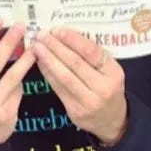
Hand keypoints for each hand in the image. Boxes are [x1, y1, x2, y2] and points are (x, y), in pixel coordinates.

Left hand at [32, 28, 127, 145]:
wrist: (112, 120)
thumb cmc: (108, 87)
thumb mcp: (110, 70)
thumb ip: (93, 55)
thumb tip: (65, 35)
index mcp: (114, 73)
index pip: (92, 52)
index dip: (73, 40)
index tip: (58, 30)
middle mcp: (103, 88)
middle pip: (75, 63)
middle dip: (56, 47)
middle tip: (41, 35)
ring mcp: (88, 102)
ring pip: (64, 77)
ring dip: (48, 60)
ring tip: (36, 47)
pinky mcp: (75, 111)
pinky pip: (58, 88)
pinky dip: (48, 74)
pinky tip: (40, 63)